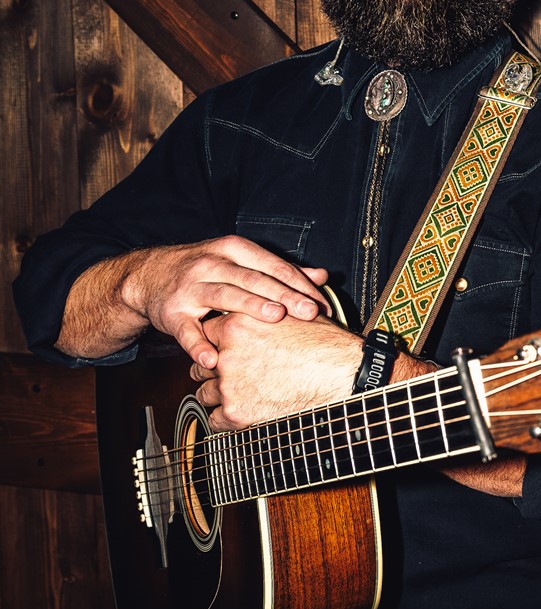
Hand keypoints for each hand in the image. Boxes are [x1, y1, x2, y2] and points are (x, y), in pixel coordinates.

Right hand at [123, 238, 329, 367]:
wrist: (150, 276)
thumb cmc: (205, 270)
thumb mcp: (240, 262)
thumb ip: (280, 270)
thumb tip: (321, 275)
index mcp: (232, 250)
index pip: (272, 266)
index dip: (298, 284)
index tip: (321, 303)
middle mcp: (211, 264)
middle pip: (253, 279)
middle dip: (284, 295)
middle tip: (309, 311)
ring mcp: (190, 288)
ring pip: (224, 295)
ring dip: (250, 306)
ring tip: (274, 319)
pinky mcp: (172, 313)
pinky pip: (186, 331)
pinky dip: (198, 345)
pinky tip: (212, 358)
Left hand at [194, 310, 361, 428]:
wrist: (341, 375)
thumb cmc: (325, 345)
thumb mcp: (291, 316)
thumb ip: (267, 312)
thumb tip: (266, 308)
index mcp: (237, 325)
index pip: (207, 334)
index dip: (217, 344)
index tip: (224, 351)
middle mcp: (227, 353)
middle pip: (201, 364)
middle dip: (213, 371)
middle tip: (230, 375)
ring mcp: (229, 383)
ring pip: (205, 393)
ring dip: (218, 396)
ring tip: (237, 396)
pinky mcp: (236, 411)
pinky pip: (215, 420)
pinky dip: (226, 419)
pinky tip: (242, 412)